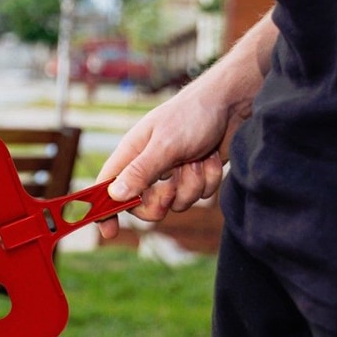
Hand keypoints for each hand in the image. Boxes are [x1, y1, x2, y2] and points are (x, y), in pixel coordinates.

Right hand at [93, 74, 234, 239]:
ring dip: (191, 184)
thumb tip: (114, 196)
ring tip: (197, 158)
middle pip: (143, 205)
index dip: (103, 210)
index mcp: (132, 154)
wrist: (232, 104)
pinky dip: (208, 179)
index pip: (107, 186)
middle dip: (160, 202)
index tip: (108, 232)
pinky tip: (210, 157)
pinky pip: (199, 195)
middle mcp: (149, 165)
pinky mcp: (196, 175)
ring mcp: (174, 172)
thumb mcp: (164, 144)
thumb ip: (140, 171)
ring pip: (177, 202)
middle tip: (170, 190)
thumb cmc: (192, 115)